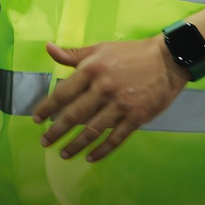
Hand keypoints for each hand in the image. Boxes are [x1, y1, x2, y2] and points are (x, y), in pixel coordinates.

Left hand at [33, 37, 187, 160]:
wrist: (168, 59)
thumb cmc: (130, 53)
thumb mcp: (99, 48)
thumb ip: (73, 54)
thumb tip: (48, 48)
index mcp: (91, 70)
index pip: (63, 93)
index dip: (48, 108)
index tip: (36, 119)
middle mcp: (103, 88)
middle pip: (75, 115)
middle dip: (57, 131)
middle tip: (44, 142)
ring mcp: (121, 104)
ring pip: (93, 130)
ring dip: (76, 144)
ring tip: (63, 153)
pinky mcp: (137, 116)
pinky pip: (116, 138)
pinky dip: (103, 149)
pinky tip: (91, 157)